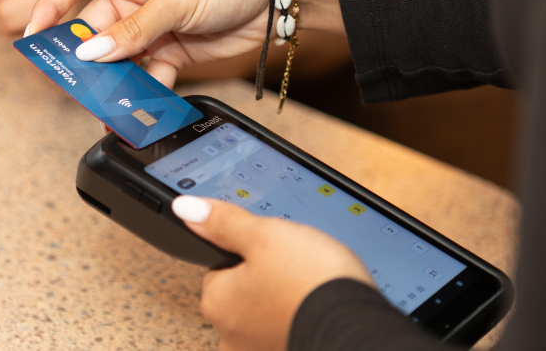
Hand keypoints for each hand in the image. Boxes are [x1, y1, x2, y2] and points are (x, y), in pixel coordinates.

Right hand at [28, 0, 342, 87]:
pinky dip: (141, 92)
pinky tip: (135, 108)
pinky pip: (146, 74)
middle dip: (81, 58)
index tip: (32, 39)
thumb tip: (91, 52)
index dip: (48, 10)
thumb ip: (132, 30)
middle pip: (92, 29)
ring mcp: (150, 24)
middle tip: (68, 84)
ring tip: (101, 103)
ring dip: (110, 80)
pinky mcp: (171, 49)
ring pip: (118, 58)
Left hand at [171, 196, 372, 350]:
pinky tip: (319, 309)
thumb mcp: (264, 235)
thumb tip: (186, 208)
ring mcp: (261, 350)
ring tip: (312, 289)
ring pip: (267, 314)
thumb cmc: (311, 284)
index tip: (273, 252)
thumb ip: (224, 223)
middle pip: (243, 294)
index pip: (220, 269)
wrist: (359, 329)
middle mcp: (231, 336)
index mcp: (217, 303)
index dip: (249, 255)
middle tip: (298, 270)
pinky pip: (289, 330)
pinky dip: (302, 320)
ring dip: (287, 303)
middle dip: (268, 281)